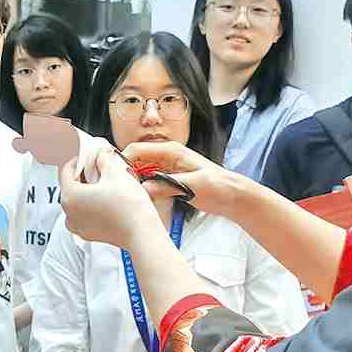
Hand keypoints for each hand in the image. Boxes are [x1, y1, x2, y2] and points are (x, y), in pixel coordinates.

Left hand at [59, 149, 166, 249]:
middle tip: (100, 168)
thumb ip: (103, 159)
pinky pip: (86, 215)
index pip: (67, 171)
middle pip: (71, 187)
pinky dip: (93, 206)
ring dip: (88, 191)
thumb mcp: (115, 172)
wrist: (141, 232)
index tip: (89, 157)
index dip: (79, 160)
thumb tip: (100, 155)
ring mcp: (78, 226)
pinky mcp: (90, 234)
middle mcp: (69, 213)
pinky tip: (108, 200)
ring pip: (78, 202)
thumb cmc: (128, 206)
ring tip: (105, 184)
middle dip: (84, 176)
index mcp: (70, 196)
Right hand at [119, 140, 256, 220]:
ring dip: (134, 184)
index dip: (123, 162)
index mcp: (171, 151)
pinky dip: (143, 190)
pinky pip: (148, 183)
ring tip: (131, 198)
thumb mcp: (192, 186)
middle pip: (135, 161)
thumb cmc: (218, 187)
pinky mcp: (168, 180)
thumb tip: (143, 189)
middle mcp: (166, 157)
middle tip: (122, 192)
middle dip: (126, 174)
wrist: (233, 197)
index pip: (137, 149)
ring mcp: (167, 169)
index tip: (117, 179)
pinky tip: (143, 201)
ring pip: (140, 173)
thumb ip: (167, 186)